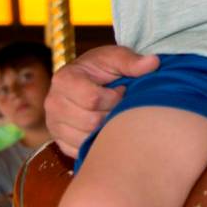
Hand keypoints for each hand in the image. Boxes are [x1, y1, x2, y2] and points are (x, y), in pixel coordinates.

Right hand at [44, 45, 158, 157]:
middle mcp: (52, 103)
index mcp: (64, 79)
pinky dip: (96, 141)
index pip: (92, 99)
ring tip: (111, 113)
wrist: (90, 77)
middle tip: (119, 104)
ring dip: (105, 129)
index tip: (122, 89)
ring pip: (85, 139)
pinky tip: (104, 127)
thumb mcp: (117, 57)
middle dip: (111, 114)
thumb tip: (154, 63)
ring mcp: (54, 124)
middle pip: (89, 122)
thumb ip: (132, 61)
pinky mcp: (59, 140)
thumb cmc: (104, 67)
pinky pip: (80, 150)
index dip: (114, 97)